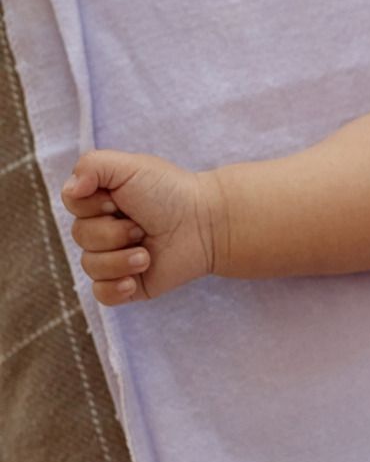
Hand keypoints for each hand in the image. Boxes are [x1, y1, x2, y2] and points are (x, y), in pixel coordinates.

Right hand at [62, 150, 220, 304]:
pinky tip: (134, 280)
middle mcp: (104, 229)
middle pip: (79, 236)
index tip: (117, 201)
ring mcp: (115, 258)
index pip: (72, 204)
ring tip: (148, 253)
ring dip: (120, 259)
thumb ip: (91, 166)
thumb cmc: (170, 192)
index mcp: (101, 201)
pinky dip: (115, 288)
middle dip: (112, 232)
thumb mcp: (129, 166)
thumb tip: (70, 189)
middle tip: (142, 226)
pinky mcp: (129, 284)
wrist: (207, 224)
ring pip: (90, 266)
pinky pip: (102, 295)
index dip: (92, 205)